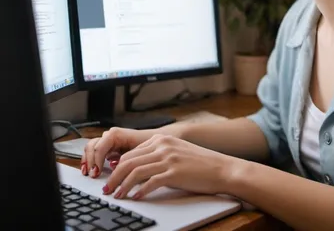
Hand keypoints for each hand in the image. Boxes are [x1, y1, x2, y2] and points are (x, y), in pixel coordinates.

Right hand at [82, 127, 148, 177]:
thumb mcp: (140, 153)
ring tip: (88, 173)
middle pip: (92, 145)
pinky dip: (90, 160)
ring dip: (88, 160)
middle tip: (92, 175)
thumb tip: (114, 168)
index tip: (96, 173)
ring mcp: (108, 140)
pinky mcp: (108, 147)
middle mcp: (110, 136)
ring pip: (91, 147)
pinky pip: (94, 151)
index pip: (100, 146)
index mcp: (117, 134)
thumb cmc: (150, 146)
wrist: (157, 142)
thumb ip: (128, 159)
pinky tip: (91, 170)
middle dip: (90, 161)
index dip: (96, 160)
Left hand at [102, 134, 237, 199]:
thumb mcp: (177, 152)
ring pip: (136, 172)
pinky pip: (150, 183)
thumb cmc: (200, 163)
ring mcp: (168, 159)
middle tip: (108, 189)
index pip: (132, 152)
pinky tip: (136, 198)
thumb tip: (137, 169)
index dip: (118, 167)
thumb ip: (158, 155)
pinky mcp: (174, 173)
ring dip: (123, 186)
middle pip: (129, 161)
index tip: (112, 178)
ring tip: (118, 195)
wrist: (221, 168)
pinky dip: (139, 191)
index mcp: (162, 139)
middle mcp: (163, 146)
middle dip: (115, 177)